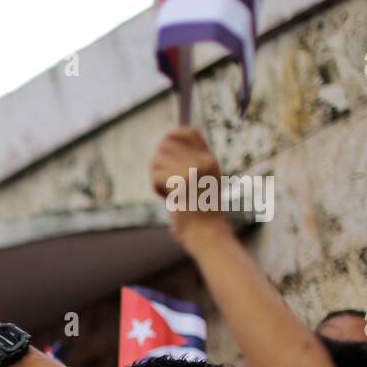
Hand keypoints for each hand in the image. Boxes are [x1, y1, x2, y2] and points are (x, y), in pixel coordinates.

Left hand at [149, 127, 231, 250]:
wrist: (207, 235)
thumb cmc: (200, 214)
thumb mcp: (201, 183)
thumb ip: (189, 164)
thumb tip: (165, 144)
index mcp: (210, 160)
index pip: (188, 132)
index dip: (172, 135)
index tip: (164, 146)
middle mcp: (204, 161)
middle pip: (165, 144)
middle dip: (158, 162)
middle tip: (165, 180)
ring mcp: (195, 170)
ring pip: (157, 160)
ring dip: (156, 177)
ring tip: (170, 192)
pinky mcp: (183, 181)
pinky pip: (156, 176)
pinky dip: (157, 189)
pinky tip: (170, 199)